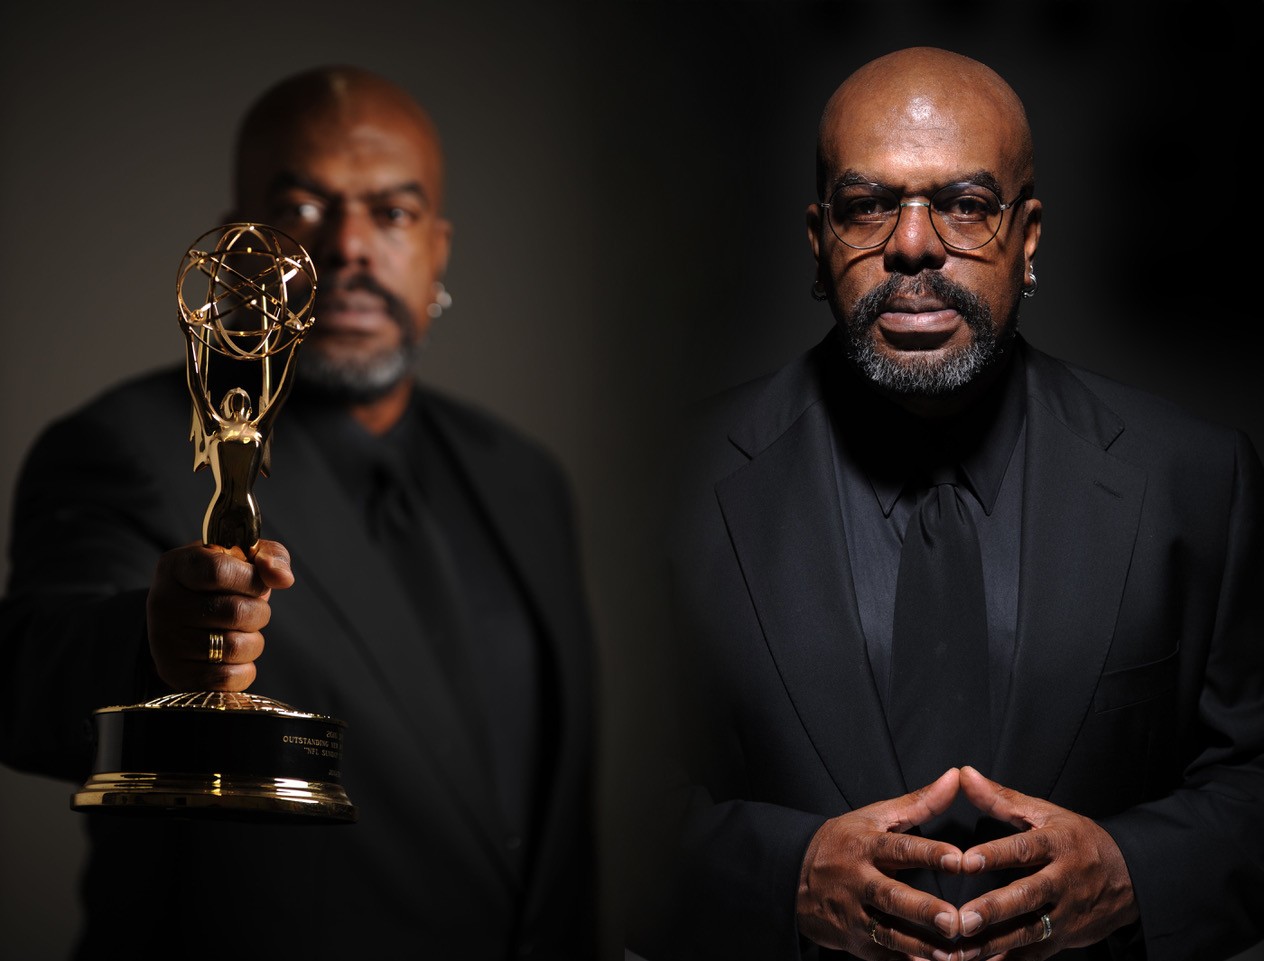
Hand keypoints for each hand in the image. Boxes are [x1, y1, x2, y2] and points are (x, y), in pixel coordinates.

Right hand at [145, 539, 293, 690]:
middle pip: (236, 612)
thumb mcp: (244, 558)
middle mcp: (163, 602)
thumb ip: (270, 556)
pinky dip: (244, 670)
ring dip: (253, 642)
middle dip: (259, 613)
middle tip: (251, 611)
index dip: (251, 580)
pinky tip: (234, 658)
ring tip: (241, 633)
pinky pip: (227, 678)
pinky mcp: (174, 674)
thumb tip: (284, 579)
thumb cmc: (221, 583)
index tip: (256, 583)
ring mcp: (165, 641)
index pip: (219, 571)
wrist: (184, 619)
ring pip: (235, 647)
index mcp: (177, 566)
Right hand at [797, 768, 967, 957]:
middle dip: (922, 910)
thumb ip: (919, 802)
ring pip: (888, 932)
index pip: (900, 848)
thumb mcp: (875, 817)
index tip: (958, 858)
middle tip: (953, 920)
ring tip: (951, 954)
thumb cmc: (844, 842)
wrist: (792, 877)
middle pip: (891, 896)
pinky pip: (884, 955)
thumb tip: (955, 777)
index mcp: (865, 845)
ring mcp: (854, 914)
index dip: (928, 853)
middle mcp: (858, 880)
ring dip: (920, 946)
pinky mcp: (856, 943)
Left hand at [955, 766, 1137, 958]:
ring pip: (1030, 931)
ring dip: (995, 944)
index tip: (966, 861)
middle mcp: (1064, 881)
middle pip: (1028, 896)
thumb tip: (963, 773)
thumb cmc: (1077, 839)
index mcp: (1058, 844)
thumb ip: (1001, 798)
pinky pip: (1037, 953)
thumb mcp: (1045, 813)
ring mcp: (1067, 913)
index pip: (1024, 849)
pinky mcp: (1067, 938)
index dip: (995, 855)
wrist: (1131, 877)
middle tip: (962, 919)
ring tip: (962, 950)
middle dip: (994, 909)